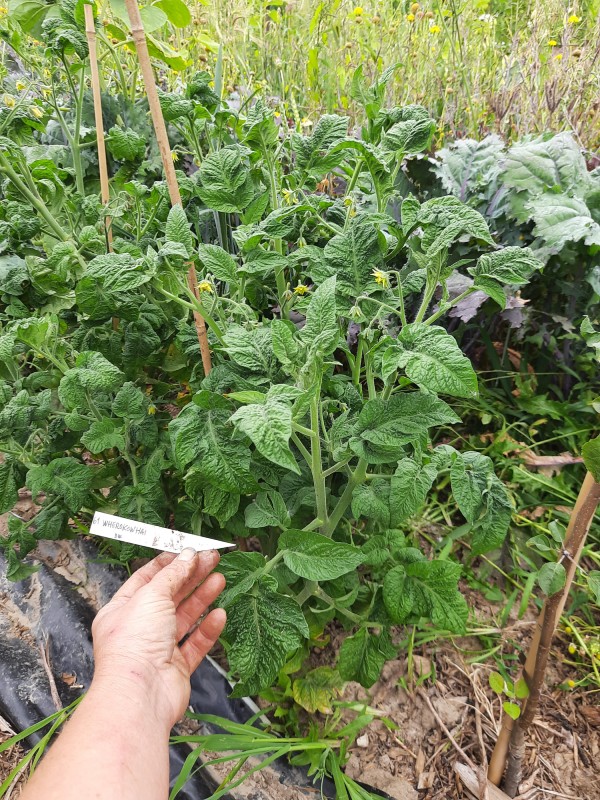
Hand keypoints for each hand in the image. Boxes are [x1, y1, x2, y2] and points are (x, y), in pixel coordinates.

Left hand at [91, 548, 225, 728]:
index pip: (147, 578)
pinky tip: (220, 614)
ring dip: (203, 598)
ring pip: (185, 618)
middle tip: (213, 560)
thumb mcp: (152, 595)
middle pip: (170, 596)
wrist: (140, 694)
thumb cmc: (133, 645)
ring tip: (220, 579)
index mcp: (122, 610)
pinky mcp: (176, 667)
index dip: (169, 563)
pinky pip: (196, 643)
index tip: (189, 550)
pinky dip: (208, 629)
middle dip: (191, 577)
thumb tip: (188, 556)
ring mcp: (158, 648)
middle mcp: (139, 629)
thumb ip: (173, 574)